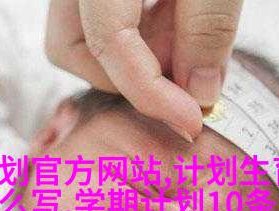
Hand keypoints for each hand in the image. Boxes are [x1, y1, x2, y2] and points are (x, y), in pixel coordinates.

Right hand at [45, 0, 242, 140]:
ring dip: (133, 58)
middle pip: (71, 48)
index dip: (153, 94)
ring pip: (82, 37)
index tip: (192, 121)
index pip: (109, 45)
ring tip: (185, 40)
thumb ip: (207, 30)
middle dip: (123, 79)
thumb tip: (201, 94)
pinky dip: (138, 36)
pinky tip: (176, 24)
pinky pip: (100, 20)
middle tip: (179, 77)